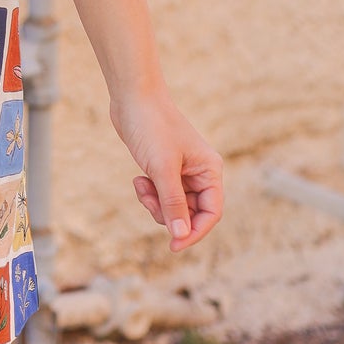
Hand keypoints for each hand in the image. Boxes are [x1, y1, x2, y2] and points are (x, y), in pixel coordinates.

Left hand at [109, 91, 223, 251]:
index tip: (173, 246)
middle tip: (148, 199)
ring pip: (173, 206)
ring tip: (141, 185)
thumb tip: (181, 235)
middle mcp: (199, 172)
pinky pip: (160, 194)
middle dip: (168, 213)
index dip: (194, 232)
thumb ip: (173, 203)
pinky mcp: (163, 168)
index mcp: (209, 170)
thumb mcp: (163, 169)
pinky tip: (138, 179)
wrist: (132, 97)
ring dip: (155, 203)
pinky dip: (149, 193)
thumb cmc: (152, 127)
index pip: (211, 213)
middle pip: (191, 212)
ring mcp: (181, 171)